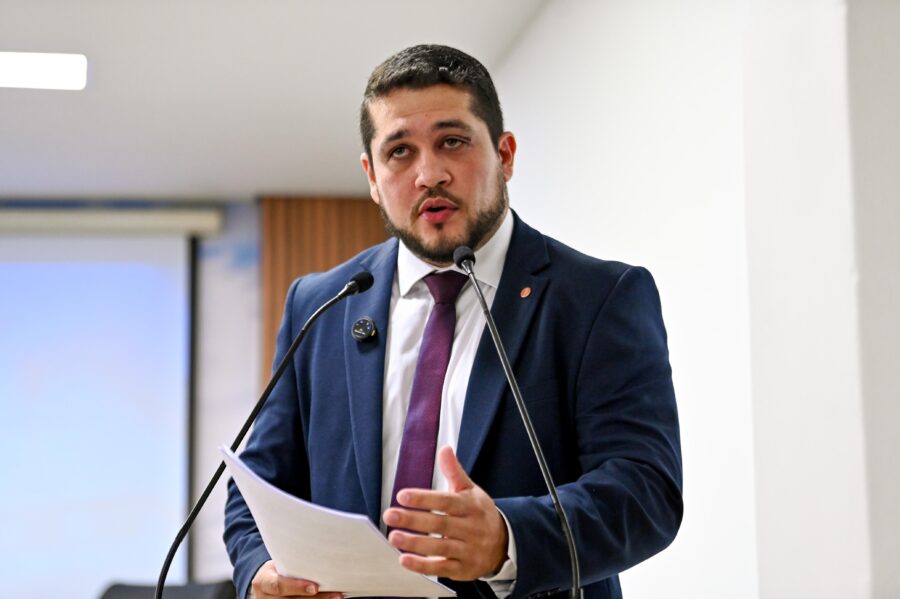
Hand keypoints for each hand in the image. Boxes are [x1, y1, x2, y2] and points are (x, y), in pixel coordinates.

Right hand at [250, 560, 342, 598]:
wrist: (264, 582)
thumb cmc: (276, 568)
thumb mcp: (277, 562)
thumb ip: (292, 562)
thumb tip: (320, 553)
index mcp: (263, 582)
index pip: (278, 586)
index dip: (296, 587)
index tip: (314, 587)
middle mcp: (265, 598)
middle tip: (335, 595)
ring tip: (337, 597)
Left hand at [383, 445, 508, 579]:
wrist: (503, 543)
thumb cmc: (479, 513)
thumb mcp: (470, 490)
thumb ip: (454, 471)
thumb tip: (445, 449)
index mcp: (471, 506)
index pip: (446, 501)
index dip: (424, 499)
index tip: (402, 495)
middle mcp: (471, 528)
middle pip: (441, 524)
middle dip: (414, 520)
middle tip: (390, 514)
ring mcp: (468, 550)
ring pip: (440, 547)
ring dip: (415, 543)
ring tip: (394, 536)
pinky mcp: (463, 569)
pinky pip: (442, 568)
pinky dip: (422, 566)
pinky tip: (404, 559)